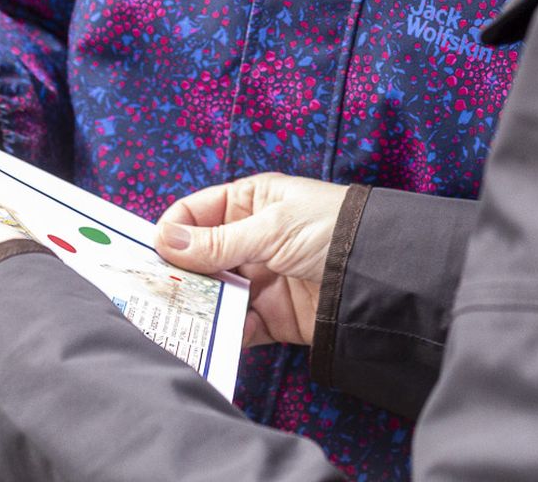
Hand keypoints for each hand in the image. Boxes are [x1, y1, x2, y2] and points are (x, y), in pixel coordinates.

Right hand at [156, 173, 348, 348]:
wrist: (382, 273)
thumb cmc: (331, 228)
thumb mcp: (271, 228)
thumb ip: (217, 242)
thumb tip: (164, 241)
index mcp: (249, 202)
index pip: (196, 213)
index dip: (174, 231)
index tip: (154, 253)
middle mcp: (249, 239)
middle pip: (200, 258)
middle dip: (180, 274)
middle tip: (156, 291)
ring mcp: (260, 278)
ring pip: (214, 294)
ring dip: (198, 305)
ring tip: (178, 317)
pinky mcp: (273, 315)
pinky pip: (237, 325)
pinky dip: (224, 332)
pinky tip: (214, 335)